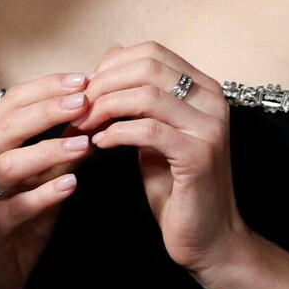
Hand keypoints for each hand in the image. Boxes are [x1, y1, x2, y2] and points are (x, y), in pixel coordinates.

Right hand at [0, 73, 92, 288]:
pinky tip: (71, 186)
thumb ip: (61, 151)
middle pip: (8, 125)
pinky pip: (17, 206)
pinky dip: (45, 194)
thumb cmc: (14, 221)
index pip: (13, 101)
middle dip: (49, 109)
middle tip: (86, 101)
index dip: (48, 87)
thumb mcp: (41, 179)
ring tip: (85, 144)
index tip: (84, 79)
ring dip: (49, 150)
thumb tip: (94, 117)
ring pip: (9, 163)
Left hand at [70, 42, 252, 274]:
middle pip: (147, 67)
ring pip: (145, 95)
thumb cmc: (175, 184)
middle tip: (75, 109)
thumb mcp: (152, 131)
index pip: (151, 52)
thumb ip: (137, 95)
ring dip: (104, 108)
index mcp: (203, 88)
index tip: (84, 91)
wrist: (207, 237)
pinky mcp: (199, 155)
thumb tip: (110, 53)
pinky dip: (116, 133)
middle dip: (102, 85)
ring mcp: (209, 127)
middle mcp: (212, 100)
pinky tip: (99, 144)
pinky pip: (148, 130)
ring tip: (82, 127)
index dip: (111, 66)